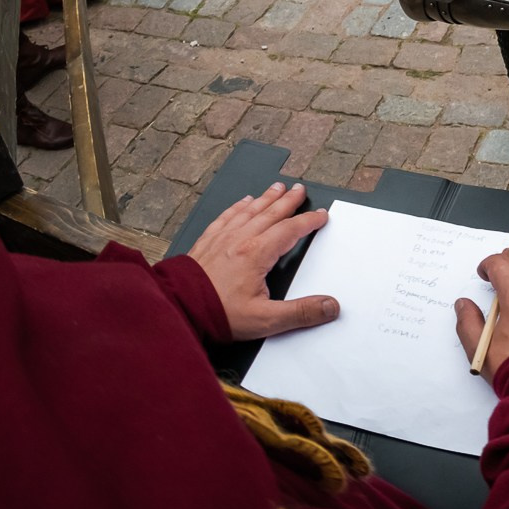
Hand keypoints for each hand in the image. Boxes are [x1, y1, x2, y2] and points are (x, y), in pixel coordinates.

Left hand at [188, 182, 337, 339]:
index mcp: (258, 254)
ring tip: (277, 188)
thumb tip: (330, 306)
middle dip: (289, 201)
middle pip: (271, 213)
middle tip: (300, 190)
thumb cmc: (218, 314)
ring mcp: (221, 238)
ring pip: (250, 211)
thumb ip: (300, 312)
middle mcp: (241, 239)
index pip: (291, 230)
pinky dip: (238, 207)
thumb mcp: (265, 320)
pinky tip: (243, 202)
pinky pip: (226, 216)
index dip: (308, 221)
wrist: (178, 310)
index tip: (320, 216)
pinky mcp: (206, 242)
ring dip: (266, 198)